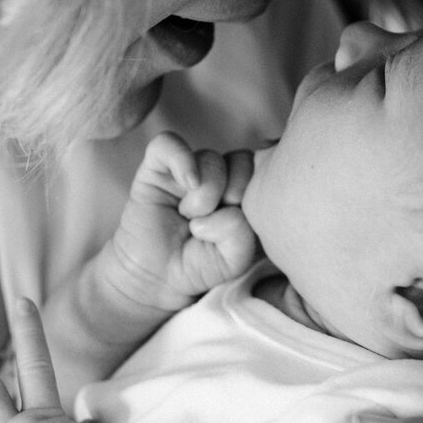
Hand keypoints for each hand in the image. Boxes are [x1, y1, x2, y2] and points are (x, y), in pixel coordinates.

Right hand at [97, 132, 257, 313]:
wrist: (156, 278)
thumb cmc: (200, 266)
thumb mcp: (234, 259)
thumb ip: (242, 234)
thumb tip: (225, 208)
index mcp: (244, 191)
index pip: (265, 172)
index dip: (257, 197)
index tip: (244, 225)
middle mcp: (219, 175)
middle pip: (243, 160)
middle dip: (234, 194)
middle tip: (217, 222)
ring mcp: (188, 169)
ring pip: (211, 158)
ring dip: (206, 194)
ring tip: (193, 220)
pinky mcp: (157, 168)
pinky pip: (168, 143)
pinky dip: (181, 160)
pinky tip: (187, 185)